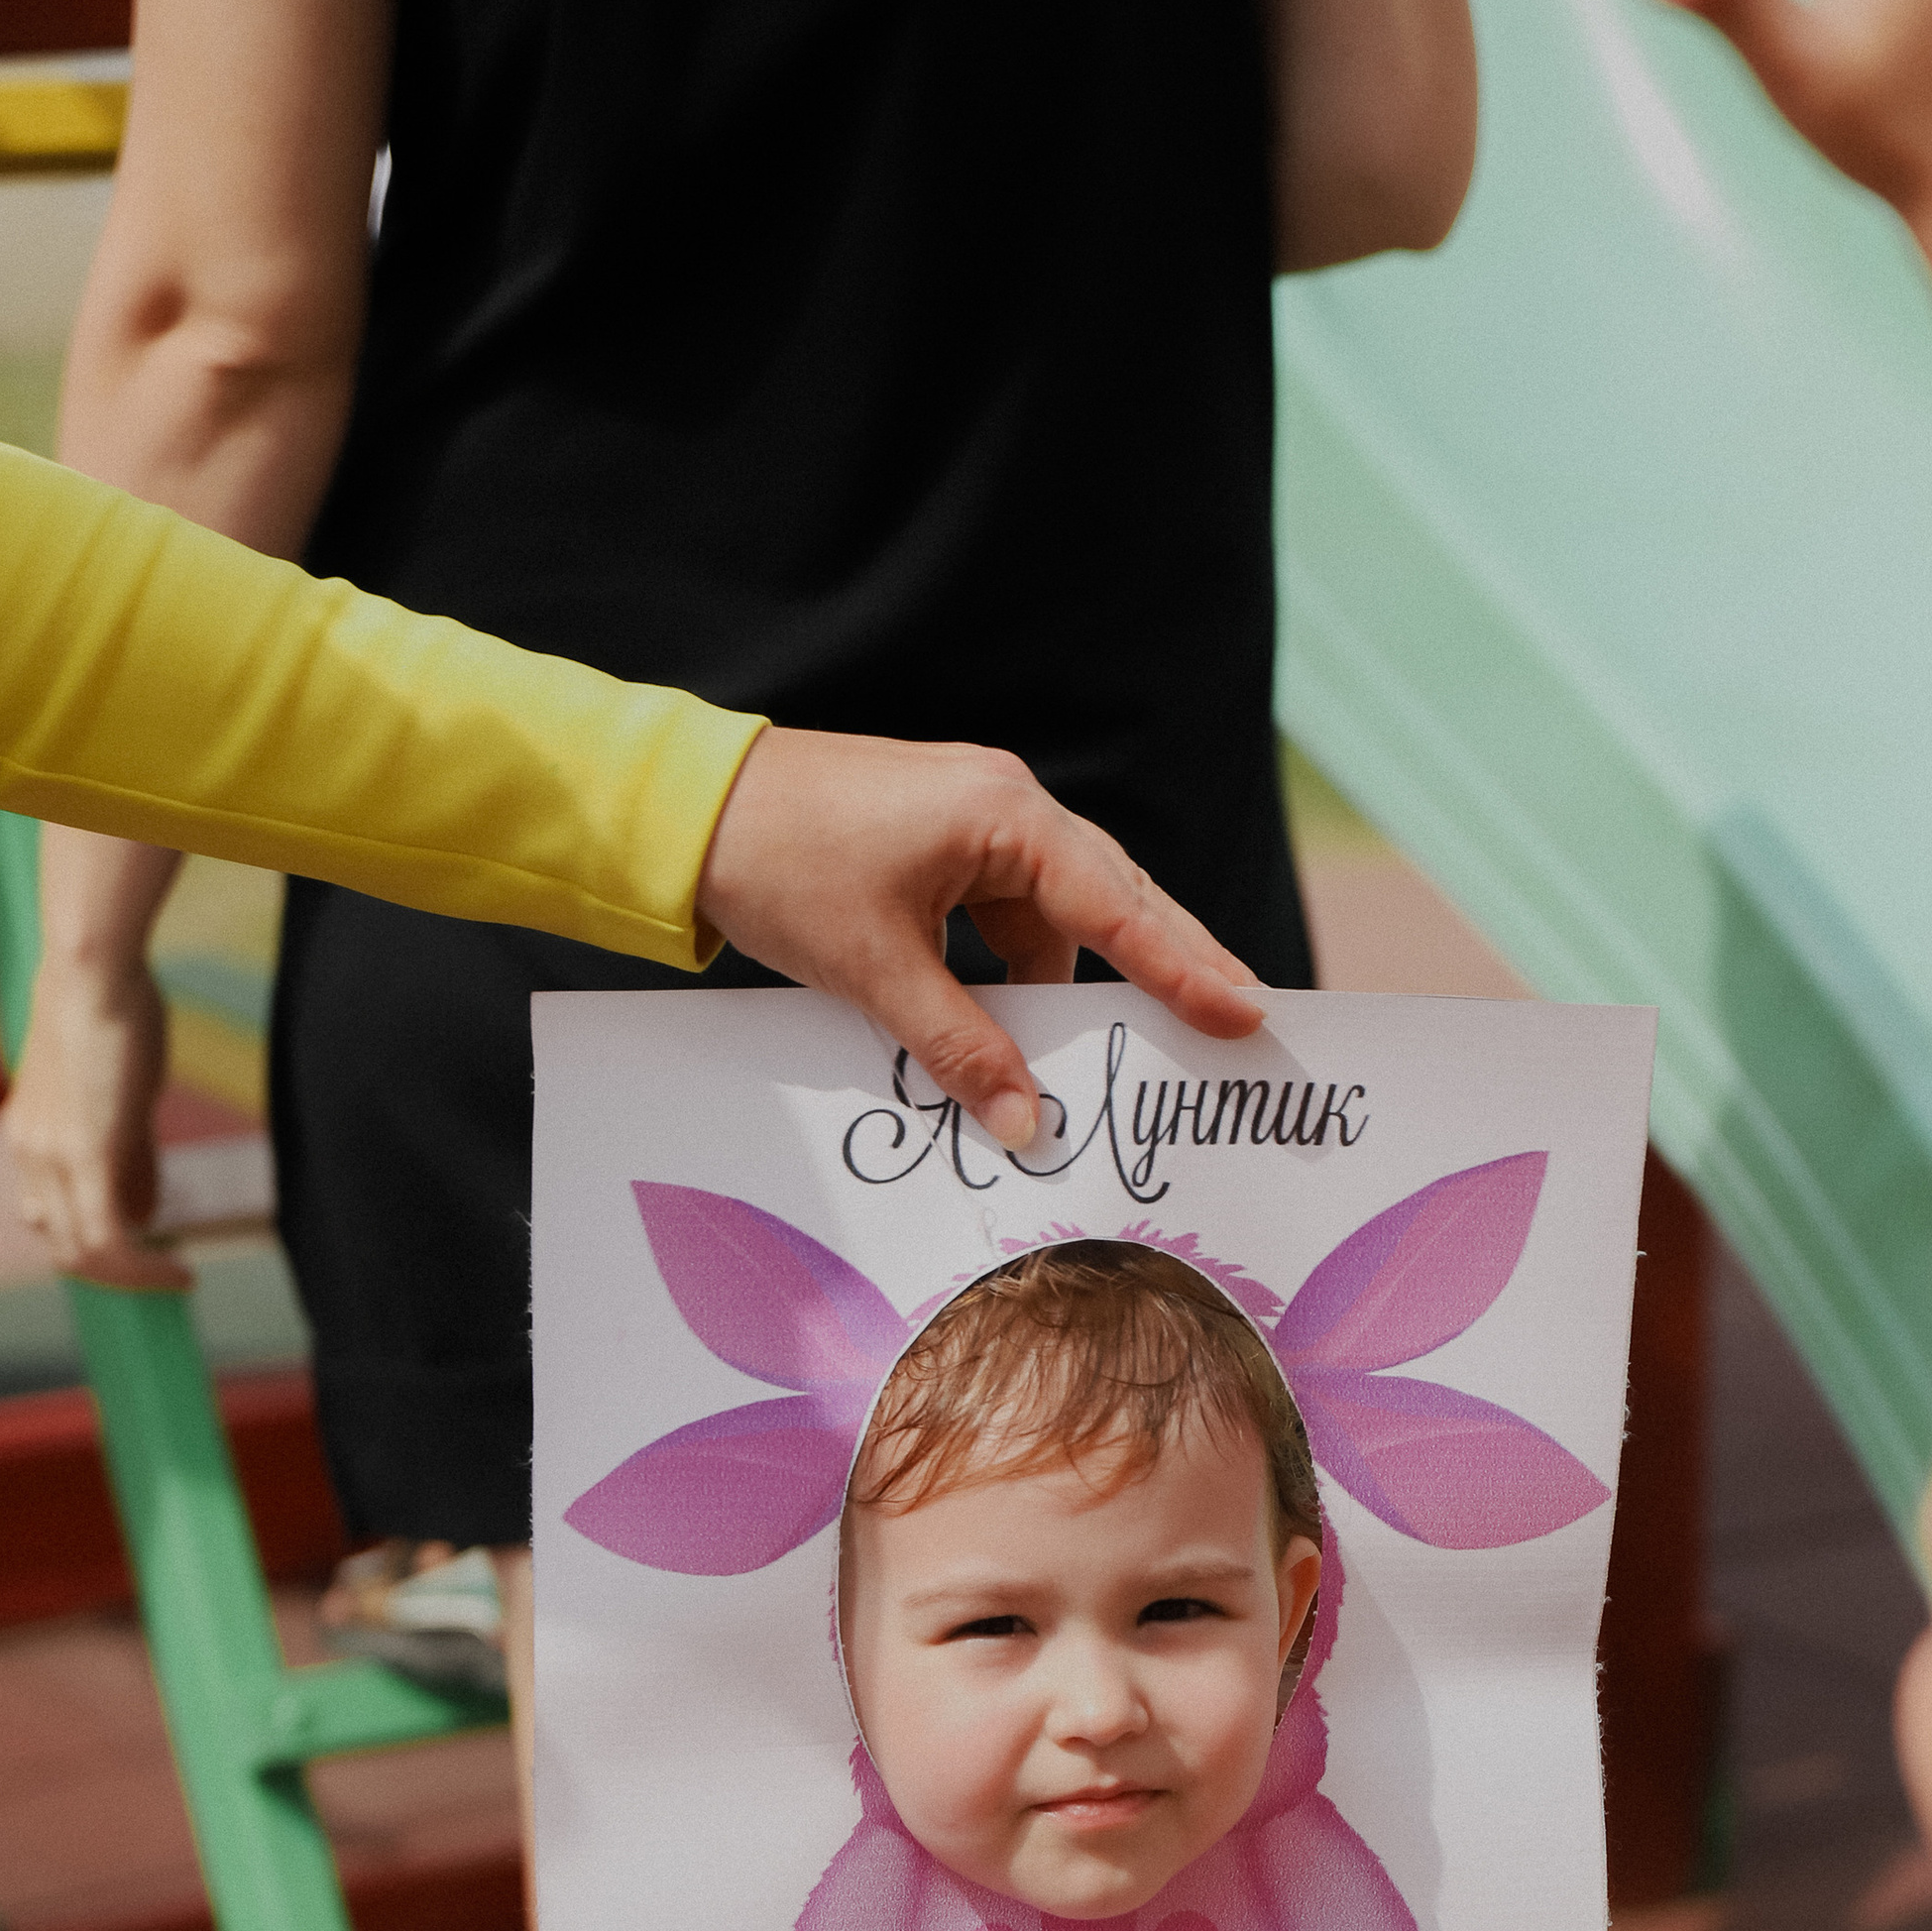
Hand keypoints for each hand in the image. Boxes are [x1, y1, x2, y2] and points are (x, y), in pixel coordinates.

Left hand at [0, 947, 190, 1288]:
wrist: (94, 964)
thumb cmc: (116, 1005)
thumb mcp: (125, 1092)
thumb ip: (132, 1155)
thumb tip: (147, 1214)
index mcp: (29, 1131)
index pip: (47, 1212)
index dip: (92, 1241)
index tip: (142, 1243)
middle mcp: (29, 1149)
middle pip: (57, 1243)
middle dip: (111, 1271)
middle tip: (161, 1272)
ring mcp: (50, 1154)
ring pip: (79, 1252)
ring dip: (130, 1277)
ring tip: (176, 1276)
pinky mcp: (84, 1154)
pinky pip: (106, 1238)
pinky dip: (143, 1269)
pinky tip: (180, 1272)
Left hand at [692, 724, 1266, 1153]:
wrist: (688, 808)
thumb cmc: (779, 864)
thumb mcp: (876, 972)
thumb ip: (959, 1049)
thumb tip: (1024, 1125)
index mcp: (1004, 817)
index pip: (1117, 905)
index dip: (1181, 968)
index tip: (1243, 1014)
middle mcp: (1006, 804)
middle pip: (1113, 897)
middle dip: (1169, 964)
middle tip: (1238, 1021)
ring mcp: (974, 818)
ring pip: (1060, 911)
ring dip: (1081, 979)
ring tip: (1130, 1047)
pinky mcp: (942, 842)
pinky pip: (1010, 913)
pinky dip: (1024, 969)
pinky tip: (1025, 1024)